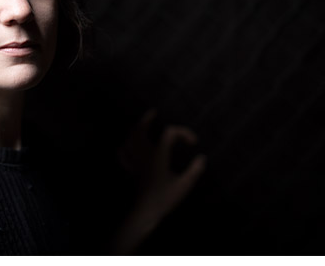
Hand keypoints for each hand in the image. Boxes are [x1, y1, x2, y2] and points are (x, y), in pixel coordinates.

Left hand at [119, 109, 206, 226]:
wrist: (145, 212)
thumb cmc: (165, 199)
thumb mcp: (184, 185)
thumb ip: (194, 170)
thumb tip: (202, 158)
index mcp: (158, 155)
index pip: (169, 133)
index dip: (183, 132)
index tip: (194, 142)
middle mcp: (144, 155)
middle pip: (140, 130)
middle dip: (147, 120)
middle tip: (153, 112)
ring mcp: (135, 161)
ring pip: (129, 139)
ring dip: (135, 129)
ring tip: (140, 124)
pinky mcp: (130, 170)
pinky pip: (123, 153)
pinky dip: (125, 146)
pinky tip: (127, 145)